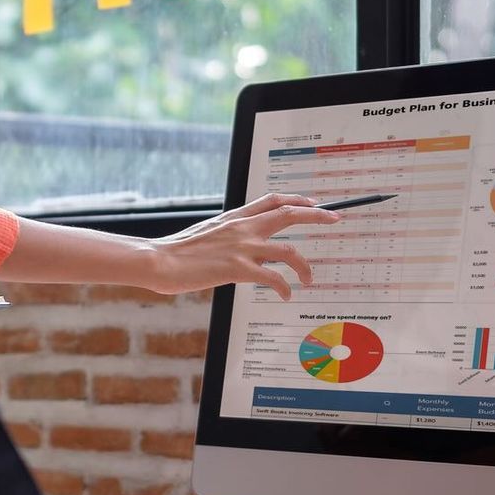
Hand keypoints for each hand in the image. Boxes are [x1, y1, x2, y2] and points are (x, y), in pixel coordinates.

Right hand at [145, 194, 340, 299]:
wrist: (159, 260)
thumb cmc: (178, 251)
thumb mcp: (207, 233)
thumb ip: (228, 234)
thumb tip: (240, 243)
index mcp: (235, 217)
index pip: (273, 200)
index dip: (297, 199)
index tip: (313, 204)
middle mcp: (243, 227)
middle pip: (289, 213)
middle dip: (317, 216)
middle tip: (335, 219)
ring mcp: (242, 247)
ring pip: (289, 250)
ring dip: (305, 266)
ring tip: (309, 279)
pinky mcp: (237, 269)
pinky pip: (273, 278)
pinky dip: (284, 287)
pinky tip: (286, 295)